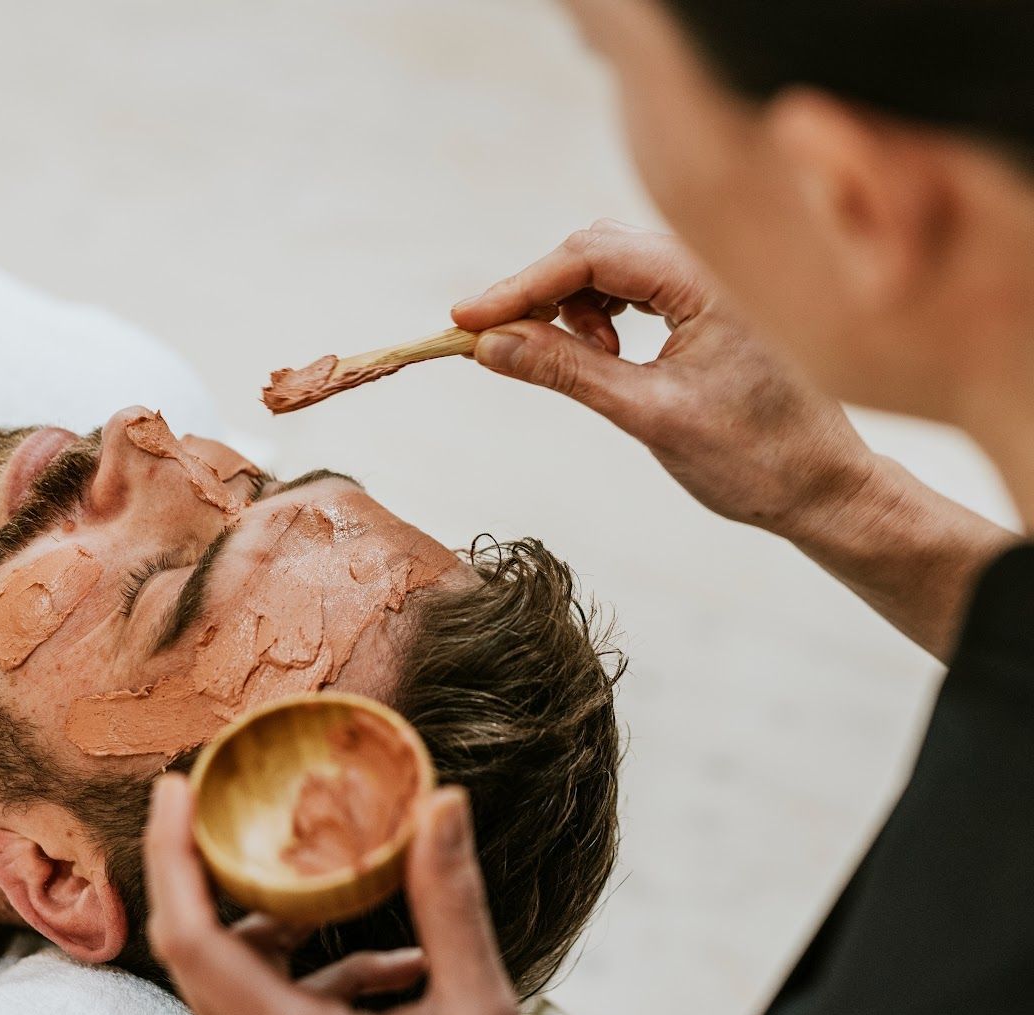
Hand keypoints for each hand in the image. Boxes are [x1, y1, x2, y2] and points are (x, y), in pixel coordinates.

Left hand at [145, 775, 544, 1014]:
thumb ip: (452, 907)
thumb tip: (440, 805)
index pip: (193, 942)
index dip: (172, 858)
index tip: (177, 790)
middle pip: (198, 952)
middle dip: (208, 869)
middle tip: (222, 801)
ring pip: (237, 979)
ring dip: (280, 923)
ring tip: (339, 883)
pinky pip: (279, 1011)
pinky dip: (323, 974)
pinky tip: (400, 968)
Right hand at [452, 220, 876, 539]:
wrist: (825, 488)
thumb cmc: (756, 456)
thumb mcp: (646, 414)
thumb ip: (565, 372)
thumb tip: (490, 346)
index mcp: (705, 279)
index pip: (589, 256)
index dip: (519, 287)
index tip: (465, 321)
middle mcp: (709, 265)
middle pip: (594, 250)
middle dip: (538, 294)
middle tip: (493, 344)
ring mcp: (708, 282)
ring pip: (610, 268)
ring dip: (571, 308)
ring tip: (577, 365)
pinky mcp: (706, 305)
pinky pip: (633, 289)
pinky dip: (599, 319)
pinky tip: (604, 357)